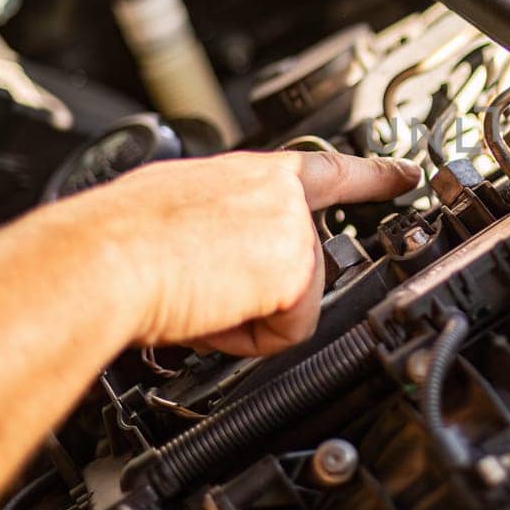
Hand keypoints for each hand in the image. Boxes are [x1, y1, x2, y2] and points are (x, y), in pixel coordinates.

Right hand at [60, 151, 420, 355]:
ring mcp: (292, 230)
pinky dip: (246, 339)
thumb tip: (209, 253)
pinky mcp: (297, 271)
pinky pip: (287, 332)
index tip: (408, 173)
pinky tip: (210, 313)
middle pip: (298, 268)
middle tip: (201, 290)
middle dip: (256, 296)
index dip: (375, 174)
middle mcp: (277, 193)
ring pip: (289, 303)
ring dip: (242, 318)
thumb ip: (217, 221)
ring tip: (194, 296)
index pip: (326, 170)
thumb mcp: (172, 208)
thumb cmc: (114, 239)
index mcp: (246, 174)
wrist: (102, 259)